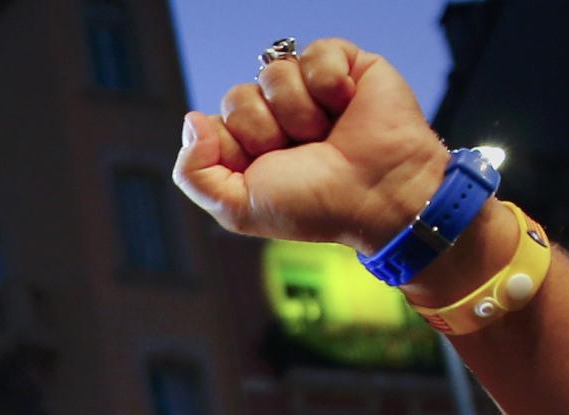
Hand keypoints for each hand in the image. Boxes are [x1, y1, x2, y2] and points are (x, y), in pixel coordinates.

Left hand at [172, 38, 448, 253]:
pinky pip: (313, 53)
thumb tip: (191, 120)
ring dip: (299, 113)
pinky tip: (345, 106)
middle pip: (238, 97)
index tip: (266, 168)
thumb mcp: (238, 208)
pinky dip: (328, 83)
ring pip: (273, 73)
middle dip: (266, 132)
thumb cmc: (315, 206)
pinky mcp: (342, 66)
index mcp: (249, 148)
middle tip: (300, 153)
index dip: (234, 147)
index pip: (213, 125)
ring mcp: (307, 90)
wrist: (377, 194)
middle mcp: (275, 117)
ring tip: (326, 135)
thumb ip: (194, 174)